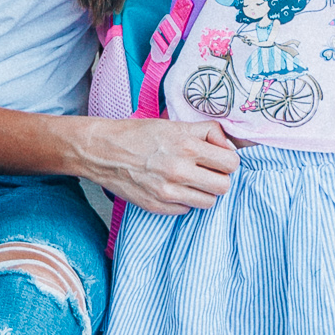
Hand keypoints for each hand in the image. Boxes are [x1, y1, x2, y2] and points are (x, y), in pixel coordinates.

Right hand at [85, 119, 237, 214]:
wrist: (103, 151)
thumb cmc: (139, 134)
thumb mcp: (175, 124)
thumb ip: (207, 132)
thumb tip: (229, 147)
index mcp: (187, 146)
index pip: (231, 163)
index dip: (228, 160)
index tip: (219, 158)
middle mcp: (179, 170)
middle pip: (224, 186)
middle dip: (220, 178)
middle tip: (208, 172)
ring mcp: (168, 192)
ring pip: (209, 202)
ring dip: (204, 192)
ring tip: (191, 180)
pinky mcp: (157, 206)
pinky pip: (187, 210)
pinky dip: (184, 200)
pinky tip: (173, 187)